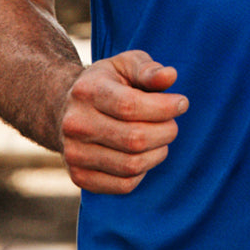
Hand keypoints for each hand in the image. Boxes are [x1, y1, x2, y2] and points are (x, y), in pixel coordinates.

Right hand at [58, 51, 187, 192]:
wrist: (67, 109)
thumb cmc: (107, 83)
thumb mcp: (125, 64)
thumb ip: (148, 69)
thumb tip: (170, 76)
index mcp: (87, 91)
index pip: (130, 106)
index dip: (163, 107)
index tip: (182, 103)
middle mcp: (76, 124)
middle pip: (134, 138)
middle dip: (166, 131)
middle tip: (172, 123)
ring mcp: (74, 154)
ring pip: (132, 165)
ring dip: (158, 152)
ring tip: (161, 138)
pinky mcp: (79, 177)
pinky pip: (124, 185)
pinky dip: (143, 171)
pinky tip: (144, 154)